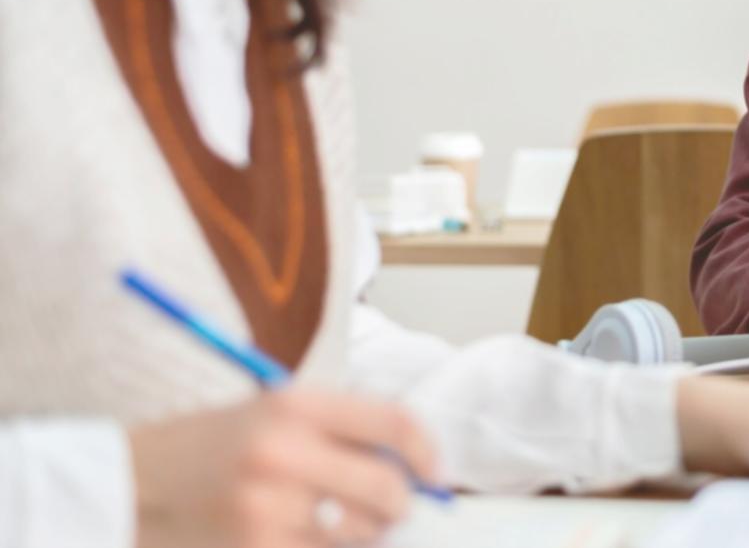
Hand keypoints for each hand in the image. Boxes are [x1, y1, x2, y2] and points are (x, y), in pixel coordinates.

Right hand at [129, 390, 438, 547]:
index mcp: (295, 404)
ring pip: (362, 536)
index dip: (427, 452)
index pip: (395, 423)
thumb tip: (415, 464)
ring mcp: (266, 510)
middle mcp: (283, 453)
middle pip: (388, 489)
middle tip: (389, 509)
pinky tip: (302, 540)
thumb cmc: (212, 446)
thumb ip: (342, 428)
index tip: (435, 473)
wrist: (124, 485)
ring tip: (333, 524)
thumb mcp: (272, 412)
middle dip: (398, 505)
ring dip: (363, 536)